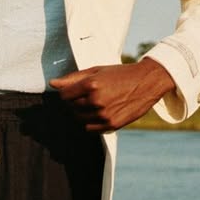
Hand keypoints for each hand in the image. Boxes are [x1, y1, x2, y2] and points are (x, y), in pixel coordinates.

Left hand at [49, 59, 174, 131]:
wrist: (147, 82)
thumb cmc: (120, 74)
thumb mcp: (97, 71)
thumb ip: (73, 78)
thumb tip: (52, 83)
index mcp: (91, 84)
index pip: (64, 96)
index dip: (67, 93)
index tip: (75, 91)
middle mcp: (96, 100)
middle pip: (71, 107)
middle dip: (76, 102)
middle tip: (90, 95)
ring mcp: (104, 114)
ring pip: (79, 118)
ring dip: (83, 112)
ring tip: (96, 103)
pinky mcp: (111, 125)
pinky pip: (89, 128)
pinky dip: (91, 122)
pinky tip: (101, 111)